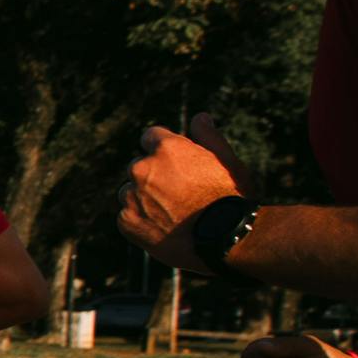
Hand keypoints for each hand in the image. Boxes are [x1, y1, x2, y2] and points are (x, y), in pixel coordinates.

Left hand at [121, 123, 243, 260]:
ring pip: (131, 192)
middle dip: (154, 176)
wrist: (226, 239)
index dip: (164, 150)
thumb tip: (200, 117)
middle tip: (179, 194)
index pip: (150, 137)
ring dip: (144, 199)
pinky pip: (128, 216)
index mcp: (166, 149)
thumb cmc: (232, 197)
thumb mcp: (228, 161)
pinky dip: (141, 220)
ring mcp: (132, 195)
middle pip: (139, 166)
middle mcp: (142, 168)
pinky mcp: (126, 220)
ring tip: (173, 214)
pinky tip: (165, 228)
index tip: (176, 164)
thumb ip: (209, 136)